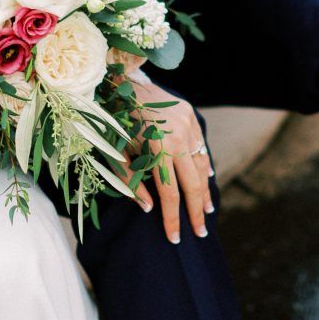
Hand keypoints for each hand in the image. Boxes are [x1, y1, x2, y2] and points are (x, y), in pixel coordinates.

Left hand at [120, 78, 212, 243]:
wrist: (119, 81)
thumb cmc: (111, 121)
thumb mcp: (114, 154)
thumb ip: (131, 183)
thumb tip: (150, 210)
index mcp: (157, 148)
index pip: (170, 193)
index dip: (173, 218)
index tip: (175, 238)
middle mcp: (178, 135)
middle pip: (192, 183)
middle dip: (196, 211)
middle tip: (200, 233)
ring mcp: (187, 123)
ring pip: (201, 165)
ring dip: (204, 190)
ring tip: (206, 210)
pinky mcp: (190, 114)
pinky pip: (201, 146)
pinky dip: (204, 164)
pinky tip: (207, 179)